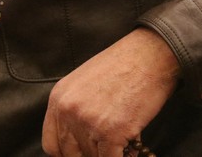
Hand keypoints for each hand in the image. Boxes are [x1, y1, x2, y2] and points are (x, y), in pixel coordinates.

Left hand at [42, 28, 179, 156]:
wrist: (150, 55)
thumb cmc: (123, 67)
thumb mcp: (84, 83)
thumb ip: (75, 110)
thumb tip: (78, 141)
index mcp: (58, 99)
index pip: (51, 145)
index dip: (68, 154)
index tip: (82, 153)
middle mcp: (68, 111)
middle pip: (70, 155)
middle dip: (90, 154)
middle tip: (106, 145)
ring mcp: (88, 122)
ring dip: (109, 153)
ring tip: (124, 141)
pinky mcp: (111, 132)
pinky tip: (132, 148)